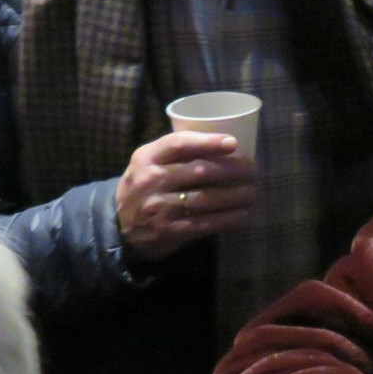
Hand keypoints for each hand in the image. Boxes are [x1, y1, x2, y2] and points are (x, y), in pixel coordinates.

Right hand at [114, 131, 256, 260]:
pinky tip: (244, 215)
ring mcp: (160, 207)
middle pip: (199, 171)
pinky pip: (205, 223)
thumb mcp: (148, 163)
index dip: (208, 142)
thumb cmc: (144, 187)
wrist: (119, 226)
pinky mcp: (169, 231)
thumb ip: (175, 153)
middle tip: (253, 170)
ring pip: (206, 199)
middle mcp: (151, 180)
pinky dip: (229, 219)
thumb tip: (224, 145)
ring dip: (236, 196)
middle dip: (232, 170)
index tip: (234, 143)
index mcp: (147, 157)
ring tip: (253, 193)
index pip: (179, 144)